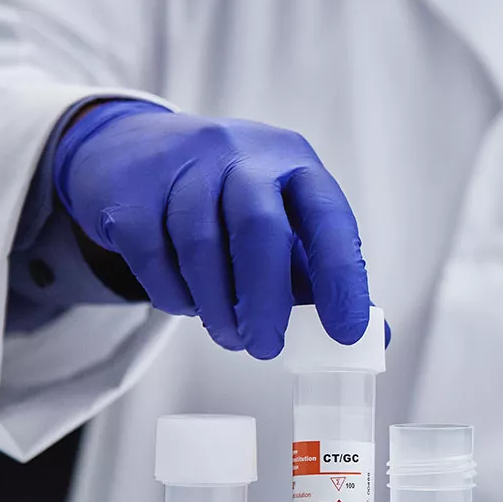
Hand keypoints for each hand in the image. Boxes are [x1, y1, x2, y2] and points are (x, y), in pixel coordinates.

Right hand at [54, 100, 371, 357]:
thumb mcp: (285, 222)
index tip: (346, 333)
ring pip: (200, 245)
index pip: (329, 218)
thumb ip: (324, 275)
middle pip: (258, 227)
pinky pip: (153, 256)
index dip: (341, 278)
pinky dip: (175, 295)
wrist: (131, 152)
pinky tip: (190, 305)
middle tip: (266, 348)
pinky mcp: (129, 191)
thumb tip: (373, 337)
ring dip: (218, 307)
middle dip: (266, 301)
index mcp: (292, 161)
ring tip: (231, 336)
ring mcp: (180, 165)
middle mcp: (239, 152)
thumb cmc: (228, 201)